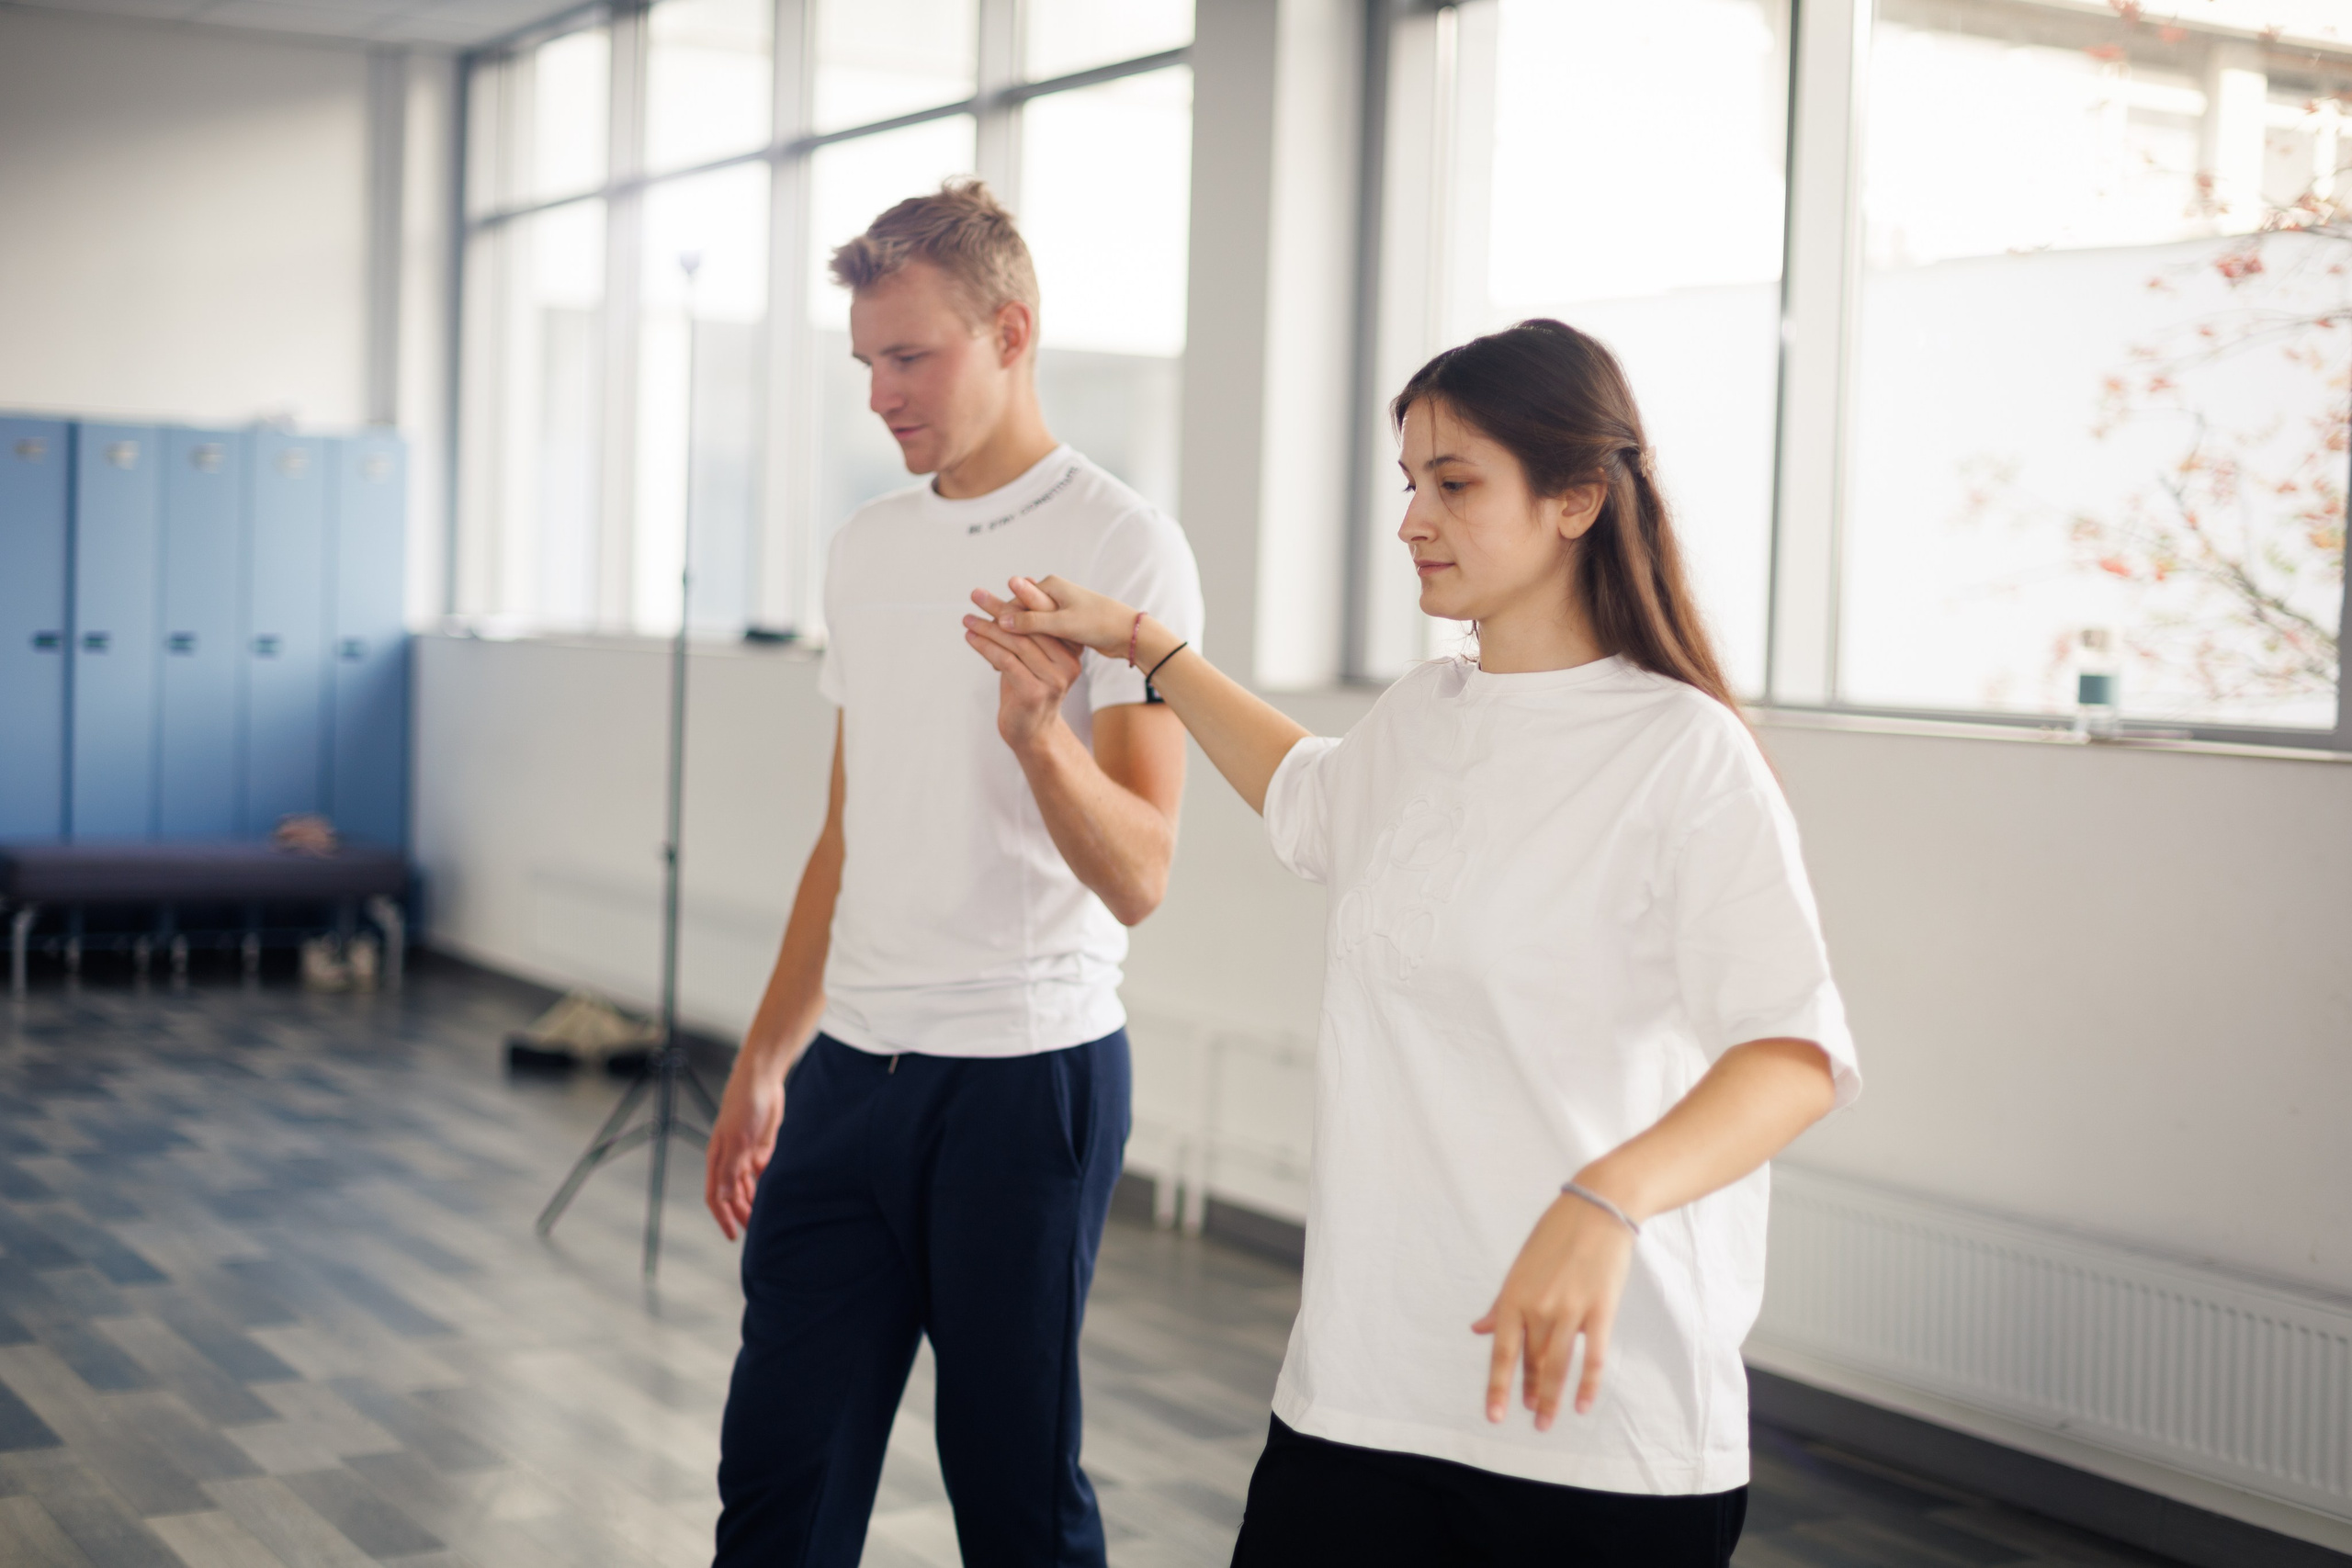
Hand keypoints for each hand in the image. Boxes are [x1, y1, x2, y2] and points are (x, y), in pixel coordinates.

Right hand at [704, 1069, 784, 1240]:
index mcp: (718, 1159)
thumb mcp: (736, 1141)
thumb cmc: (743, 1106)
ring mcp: (747, 1154)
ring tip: (765, 1220)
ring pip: (748, 1187)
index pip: (716, 1196)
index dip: (723, 1217)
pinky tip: (773, 1198)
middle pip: (733, 1195)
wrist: (762, 1082)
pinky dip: (766, 1187)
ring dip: (754, 1203)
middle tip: (756, 1232)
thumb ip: (729, 1170)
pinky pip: (763, 1174)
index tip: (733, 1235)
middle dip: (742, 1214)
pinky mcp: (763, 1148)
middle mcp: (731, 1160)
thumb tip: (721, 1199)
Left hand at [963, 577, 1087, 750]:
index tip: (1005, 582)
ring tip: (967, 618)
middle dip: (1000, 608)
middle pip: (1031, 628)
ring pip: (1016, 643)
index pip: (1047, 619)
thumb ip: (1029, 630)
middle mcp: (1069, 665)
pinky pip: (1006, 661)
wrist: (1031, 733)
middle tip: (977, 593)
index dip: (1024, 599)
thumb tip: (1017, 588)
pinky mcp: (1035, 693)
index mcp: (1072, 652)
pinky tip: (970, 637)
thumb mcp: (1031, 657)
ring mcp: (1054, 680)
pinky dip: (985, 646)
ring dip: (987, 628)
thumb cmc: (1027, 689)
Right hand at [971, 575, 1138, 658]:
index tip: (978, 631)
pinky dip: (1027, 642)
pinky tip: (1016, 656)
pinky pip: (1038, 632)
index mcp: (1050, 586)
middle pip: (1017, 611)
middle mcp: (1052, 593)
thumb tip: (1001, 618)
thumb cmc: (1098, 623)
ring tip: (992, 652)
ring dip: (1011, 636)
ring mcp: (1058, 607)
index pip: (1014, 602)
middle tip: (974, 635)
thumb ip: (1031, 621)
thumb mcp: (1062, 623)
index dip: (996, 619)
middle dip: (998, 625)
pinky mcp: (1064, 622)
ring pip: (1027, 624)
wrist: (1127, 633)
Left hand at [1472, 1190, 1635, 1429]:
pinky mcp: (1601, 1309)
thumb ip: (1502, 1304)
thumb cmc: (1556, 1236)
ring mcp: (1571, 1309)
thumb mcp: (1520, 1267)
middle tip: (1530, 1418)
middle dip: (1529, 1394)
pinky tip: (1582, 1405)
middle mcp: (1539, 1307)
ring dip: (1551, 1398)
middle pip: (1532, 1362)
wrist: (1598, 1207)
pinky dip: (1587, 1385)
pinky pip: (1593, 1357)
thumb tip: (1479, 1330)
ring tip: (1546, 1421)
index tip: (1494, 1415)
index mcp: (1514, 1295)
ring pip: (1559, 1366)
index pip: (1503, 1352)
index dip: (1498, 1387)